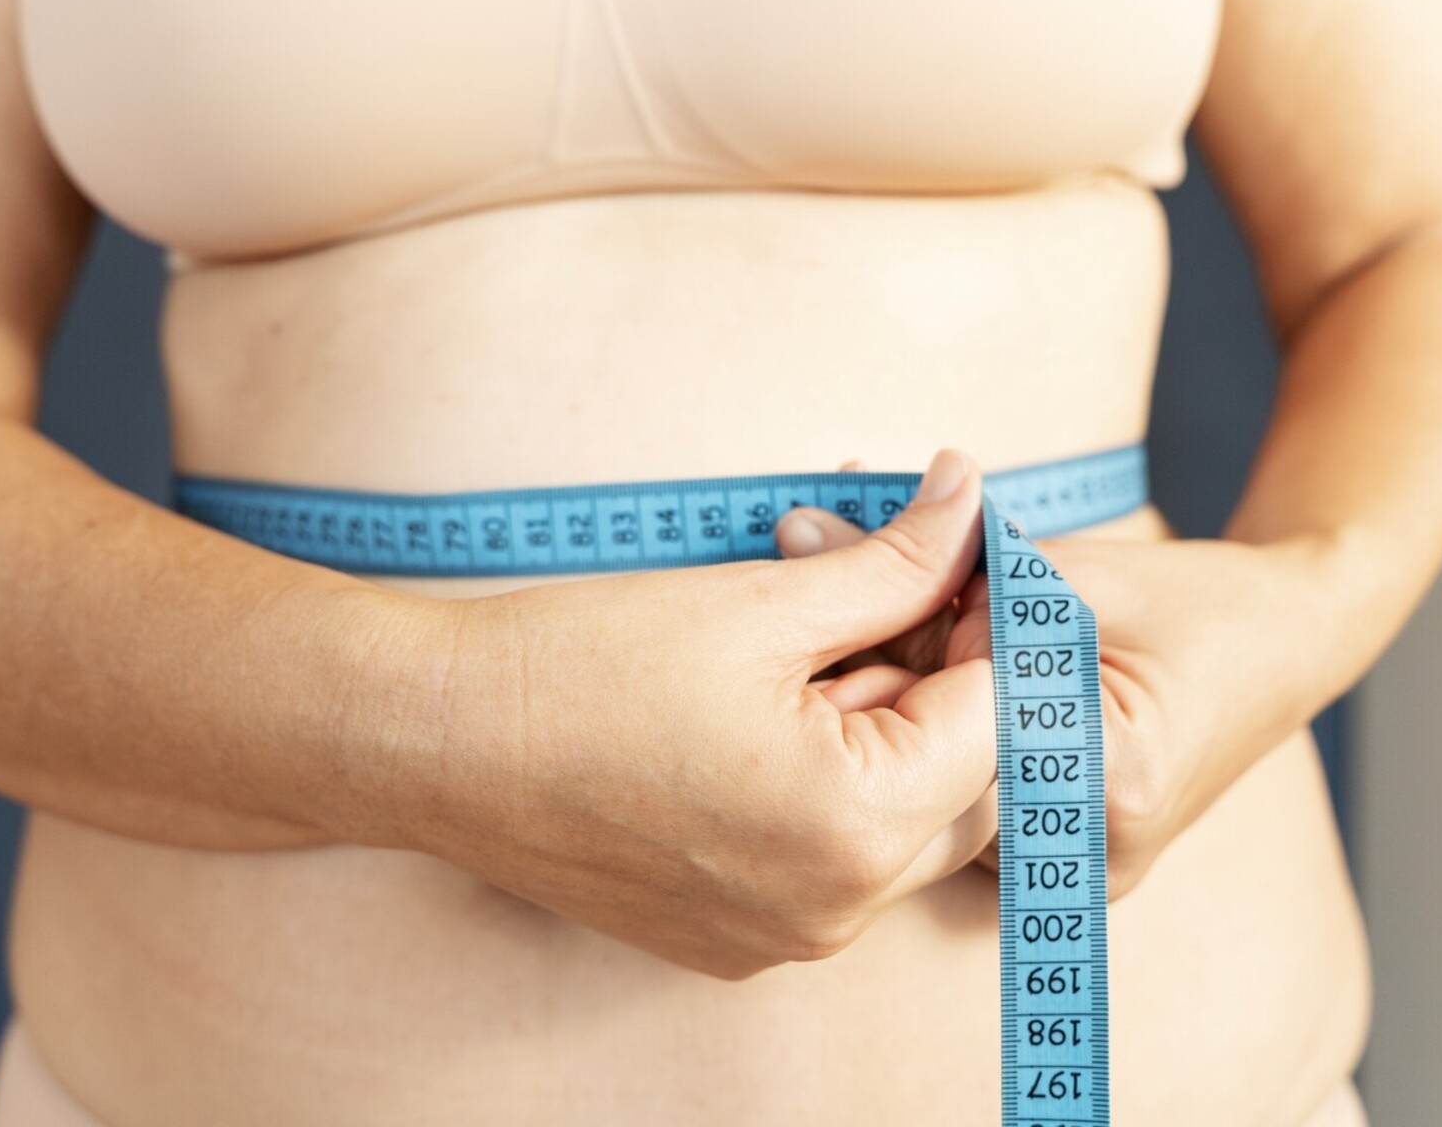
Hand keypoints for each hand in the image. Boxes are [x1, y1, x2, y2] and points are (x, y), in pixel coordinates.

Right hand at [377, 451, 1005, 978]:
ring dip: (887, 739)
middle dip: (945, 688)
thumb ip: (897, 561)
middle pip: (970, 788)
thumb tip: (975, 500)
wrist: (438, 741)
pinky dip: (832, 794)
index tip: (966, 563)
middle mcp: (835, 911)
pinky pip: (837, 867)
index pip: (1003, 721)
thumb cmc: (582, 666)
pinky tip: (756, 729)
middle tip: (877, 604)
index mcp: (853, 824)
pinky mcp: (740, 942)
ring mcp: (785, 939)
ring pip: (905, 829)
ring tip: (795, 667)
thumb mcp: (760, 601)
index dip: (996, 628)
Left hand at [776, 479, 1338, 897]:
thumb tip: (796, 534)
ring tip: (891, 650)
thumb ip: (925, 563)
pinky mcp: (1064, 868)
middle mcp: (1091, 857)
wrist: (1287, 643)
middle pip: (930, 776)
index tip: (832, 602)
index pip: (942, 729)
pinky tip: (923, 686)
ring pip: (937, 797)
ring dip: (904, 719)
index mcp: (1109, 781)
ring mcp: (1078, 875)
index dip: (878, 661)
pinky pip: (968, 807)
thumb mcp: (1057, 567)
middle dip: (876, 692)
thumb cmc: (1190, 598)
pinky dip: (941, 744)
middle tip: (836, 628)